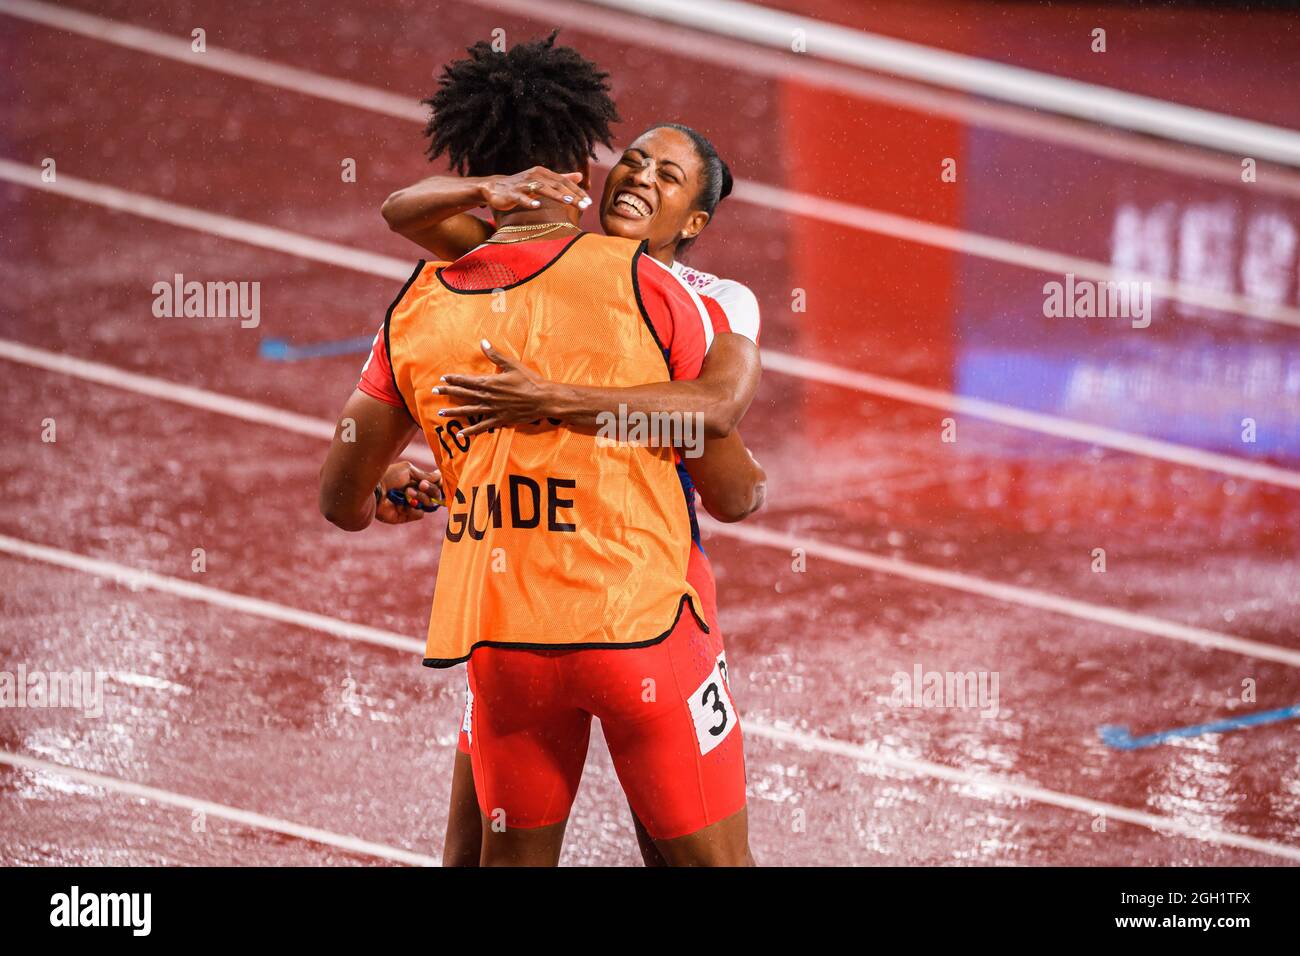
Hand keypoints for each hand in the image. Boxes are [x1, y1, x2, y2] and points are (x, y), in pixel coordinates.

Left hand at [374, 461, 441, 524]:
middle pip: (435, 495)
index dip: (438, 484)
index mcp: (416, 482)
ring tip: (407, 492)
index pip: (435, 485)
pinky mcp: (406, 516)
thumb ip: (425, 475)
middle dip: (430, 489)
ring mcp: (411, 505)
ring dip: (420, 497)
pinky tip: (403, 505)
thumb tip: (440, 475)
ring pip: (429, 504)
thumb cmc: (389, 476)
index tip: (438, 481)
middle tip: (420, 485)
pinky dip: (413, 509)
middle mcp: (415, 494)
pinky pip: (420, 514)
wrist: (375, 489)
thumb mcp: (409, 470)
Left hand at [434, 340, 557, 437]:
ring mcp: (493, 409)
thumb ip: (495, 354)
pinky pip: (482, 426)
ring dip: (454, 412)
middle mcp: (488, 397)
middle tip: (434, 392)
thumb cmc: (529, 380)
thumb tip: (483, 341)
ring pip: (469, 411)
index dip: (454, 379)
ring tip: (440, 413)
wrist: (542, 399)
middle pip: (464, 394)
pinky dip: (471, 430)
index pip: (467, 380)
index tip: (443, 379)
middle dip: (448, 393)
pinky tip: (461, 433)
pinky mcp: (499, 420)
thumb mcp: (512, 364)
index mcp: (490, 382)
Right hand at [478, 167, 590, 211]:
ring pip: (541, 189)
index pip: (564, 181)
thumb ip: (561, 178)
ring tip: (568, 201)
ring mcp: (523, 184)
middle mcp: (535, 176)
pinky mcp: (512, 193)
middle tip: (585, 206)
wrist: (495, 188)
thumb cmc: (522, 185)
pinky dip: (528, 201)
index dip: (577, 191)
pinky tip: (537, 205)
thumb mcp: (543, 181)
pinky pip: (521, 197)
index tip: (589, 201)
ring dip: (555, 195)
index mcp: (543, 173)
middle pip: (556, 185)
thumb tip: (580, 176)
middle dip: (571, 195)